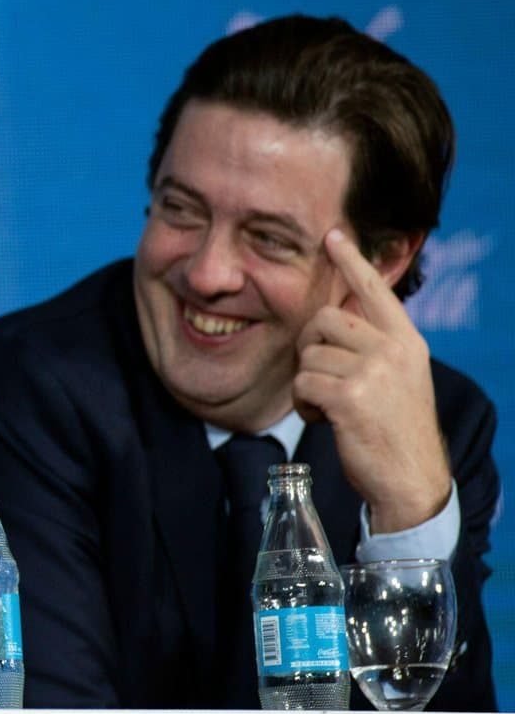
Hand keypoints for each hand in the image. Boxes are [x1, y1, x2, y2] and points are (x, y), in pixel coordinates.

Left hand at [293, 229, 449, 531]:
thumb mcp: (398, 378)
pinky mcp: (350, 396)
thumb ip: (374, 347)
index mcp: (407, 341)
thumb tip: (334, 317)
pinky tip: (324, 419)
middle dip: (310, 347)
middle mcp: (394, 349)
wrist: (411, 479)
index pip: (375, 291)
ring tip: (330, 406)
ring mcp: (374, 371)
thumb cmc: (394, 429)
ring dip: (308, 383)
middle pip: (324, 319)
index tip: (333, 234)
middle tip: (321, 377)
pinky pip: (302, 383)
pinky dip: (304, 404)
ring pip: (309, 355)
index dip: (351, 261)